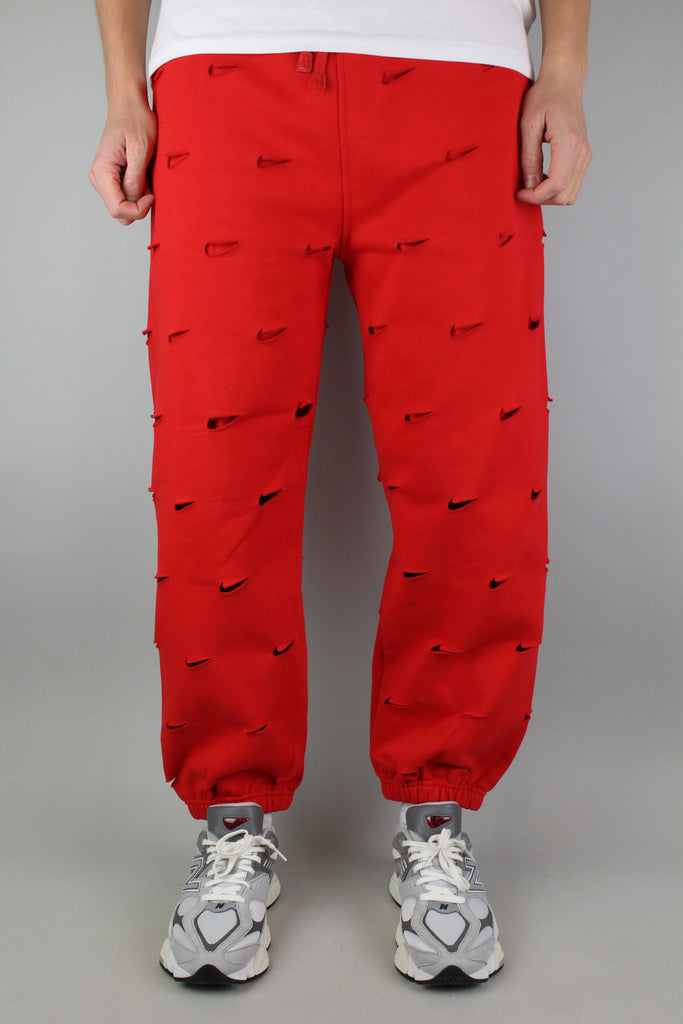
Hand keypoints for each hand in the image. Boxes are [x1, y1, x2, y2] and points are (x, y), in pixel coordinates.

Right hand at [89, 98, 156, 224]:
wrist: (128, 106)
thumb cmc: (135, 121)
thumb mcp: (141, 149)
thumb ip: (136, 178)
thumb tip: (134, 200)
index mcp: (102, 171)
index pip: (117, 209)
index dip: (138, 210)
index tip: (152, 195)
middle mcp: (98, 178)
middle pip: (120, 213)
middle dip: (139, 205)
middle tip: (150, 183)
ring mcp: (104, 180)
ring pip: (124, 206)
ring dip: (139, 196)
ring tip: (146, 173)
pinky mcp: (112, 179)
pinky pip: (126, 196)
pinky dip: (139, 190)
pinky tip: (143, 173)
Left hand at [516, 69, 591, 205]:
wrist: (564, 82)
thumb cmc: (544, 97)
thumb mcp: (528, 125)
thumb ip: (529, 157)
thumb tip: (530, 184)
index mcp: (569, 143)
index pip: (556, 185)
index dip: (536, 196)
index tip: (520, 192)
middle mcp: (582, 152)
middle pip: (565, 195)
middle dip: (542, 199)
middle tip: (523, 189)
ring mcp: (586, 154)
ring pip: (570, 194)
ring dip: (549, 196)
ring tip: (532, 183)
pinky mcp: (584, 156)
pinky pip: (572, 184)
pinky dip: (557, 188)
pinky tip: (542, 177)